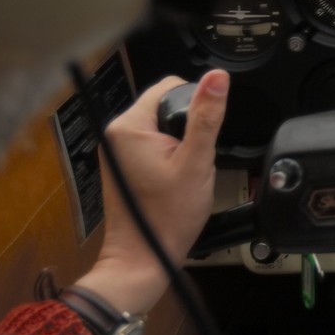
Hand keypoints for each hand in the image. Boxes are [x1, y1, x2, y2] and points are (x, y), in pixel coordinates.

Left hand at [74, 69, 228, 316]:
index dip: (195, 103)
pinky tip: (174, 177)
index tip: (199, 135)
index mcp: (129, 126)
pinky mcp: (123, 163)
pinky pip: (153, 142)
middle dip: (188, 124)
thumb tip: (217, 77)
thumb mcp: (197, 161)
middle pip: (165, 104)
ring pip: (162, 124)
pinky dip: (169, 153)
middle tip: (192, 158)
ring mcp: (117, 150)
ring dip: (179, 141)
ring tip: (182, 171)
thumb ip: (207, 115)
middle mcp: (117, 134)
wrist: (144, 257)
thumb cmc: (167, 217)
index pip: (169, 86)